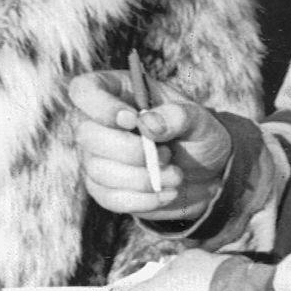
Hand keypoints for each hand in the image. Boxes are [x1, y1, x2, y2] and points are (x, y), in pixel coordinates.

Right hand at [69, 71, 231, 220]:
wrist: (206, 176)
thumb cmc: (198, 137)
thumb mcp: (199, 120)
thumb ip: (177, 116)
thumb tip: (148, 123)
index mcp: (118, 92)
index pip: (83, 90)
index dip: (101, 106)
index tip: (132, 120)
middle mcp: (99, 122)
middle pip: (86, 134)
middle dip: (130, 150)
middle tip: (167, 154)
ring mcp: (97, 156)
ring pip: (97, 169)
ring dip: (141, 178)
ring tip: (175, 174)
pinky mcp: (104, 188)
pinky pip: (108, 197)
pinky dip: (141, 200)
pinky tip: (165, 193)